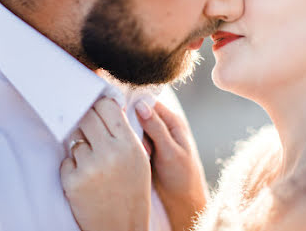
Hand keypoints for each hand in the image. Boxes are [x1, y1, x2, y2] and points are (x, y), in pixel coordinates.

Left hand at [61, 98, 150, 230]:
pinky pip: (66, 160)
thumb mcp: (139, 159)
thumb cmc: (131, 191)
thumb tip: (106, 106)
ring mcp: (90, 166)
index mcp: (130, 144)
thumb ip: (124, 133)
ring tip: (94, 166)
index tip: (97, 111)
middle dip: (86, 121)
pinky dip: (72, 167)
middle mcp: (110, 152)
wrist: (122, 228)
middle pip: (87, 116)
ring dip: (80, 148)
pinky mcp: (73, 180)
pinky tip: (86, 181)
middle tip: (89, 132)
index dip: (99, 106)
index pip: (106, 106)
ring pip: (75, 139)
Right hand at [136, 101, 208, 230]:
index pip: (148, 103)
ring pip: (133, 129)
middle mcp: (162, 126)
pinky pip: (132, 142)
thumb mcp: (169, 151)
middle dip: (132, 126)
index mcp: (172, 121)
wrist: (182, 203)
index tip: (123, 116)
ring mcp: (153, 139)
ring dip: (131, 139)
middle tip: (137, 143)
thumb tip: (140, 105)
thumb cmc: (182, 177)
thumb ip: (156, 128)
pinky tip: (134, 157)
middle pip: (138, 115)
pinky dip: (130, 147)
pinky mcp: (145, 150)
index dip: (134, 107)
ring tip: (141, 154)